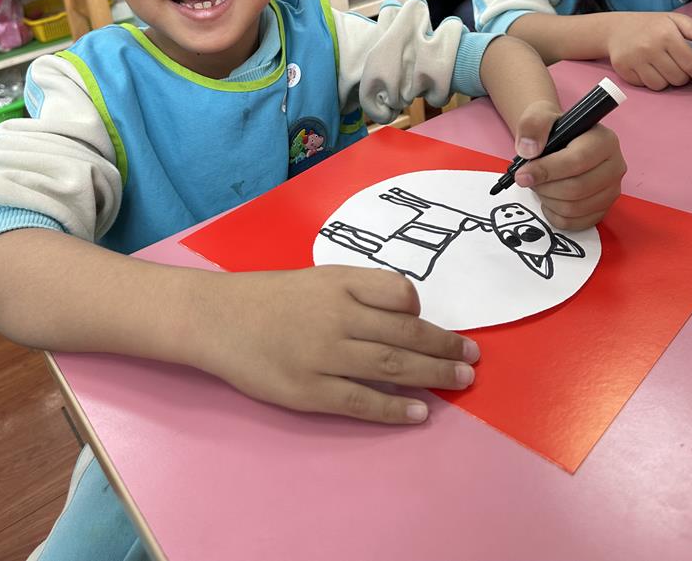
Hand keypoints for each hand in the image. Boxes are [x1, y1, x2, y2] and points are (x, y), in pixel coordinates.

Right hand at [194, 266, 478, 423]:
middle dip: (445, 347)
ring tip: (461, 381)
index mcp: (340, 282)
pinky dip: (395, 408)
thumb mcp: (318, 277)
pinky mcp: (310, 391)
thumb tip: (407, 315)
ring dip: (433, 375)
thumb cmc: (270, 297)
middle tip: (472, 358)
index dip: (420, 311)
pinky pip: (362, 402)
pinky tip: (420, 412)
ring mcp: (324, 356)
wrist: (218, 319)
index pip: (399, 293)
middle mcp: (337, 316)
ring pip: (392, 367)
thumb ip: (359, 291)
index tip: (430, 324)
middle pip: (405, 334)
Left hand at [510, 101, 626, 229]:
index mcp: (604, 140)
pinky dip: (554, 214)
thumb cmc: (552, 130)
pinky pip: (575, 223)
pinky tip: (549, 199)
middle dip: (545, 186)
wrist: (559, 141)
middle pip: (577, 188)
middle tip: (528, 178)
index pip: (578, 160)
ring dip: (548, 200)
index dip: (546, 170)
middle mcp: (615, 166)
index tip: (522, 174)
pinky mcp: (603, 209)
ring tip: (540, 185)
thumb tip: (529, 151)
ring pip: (574, 208)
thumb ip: (533, 127)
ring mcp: (611, 191)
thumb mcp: (539, 117)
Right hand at [605, 12, 691, 89]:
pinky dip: (648, 80)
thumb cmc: (648, 26)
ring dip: (664, 80)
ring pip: (660, 85)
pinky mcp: (623, 68)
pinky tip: (647, 69)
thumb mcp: (673, 20)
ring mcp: (635, 59)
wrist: (615, 28)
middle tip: (676, 67)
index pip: (691, 65)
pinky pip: (644, 85)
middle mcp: (650, 47)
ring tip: (661, 69)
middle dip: (680, 76)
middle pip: (677, 78)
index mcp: (666, 35)